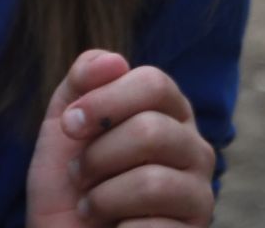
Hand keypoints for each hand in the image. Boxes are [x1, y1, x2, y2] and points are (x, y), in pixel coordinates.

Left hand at [28, 50, 214, 226]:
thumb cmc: (72, 181)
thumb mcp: (64, 122)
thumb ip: (83, 80)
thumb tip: (115, 60)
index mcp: (169, 112)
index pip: (154, 82)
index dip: (103, 100)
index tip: (69, 125)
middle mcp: (195, 148)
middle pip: (151, 131)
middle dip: (97, 156)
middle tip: (79, 174)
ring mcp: (200, 194)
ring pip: (152, 182)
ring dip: (102, 197)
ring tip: (91, 205)